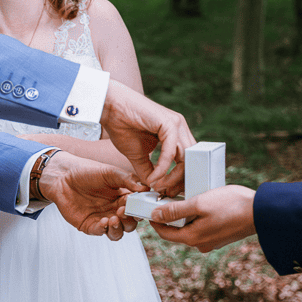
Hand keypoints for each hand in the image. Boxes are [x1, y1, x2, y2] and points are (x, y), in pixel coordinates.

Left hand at [38, 151, 143, 239]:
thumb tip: (145, 188)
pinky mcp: (90, 225)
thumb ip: (128, 179)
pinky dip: (104, 229)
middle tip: (123, 212)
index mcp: (123, 197)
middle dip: (129, 220)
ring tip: (114, 219)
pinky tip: (103, 221)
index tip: (138, 206)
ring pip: (118, 233)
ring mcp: (103, 219)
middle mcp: (114, 210)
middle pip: (130, 224)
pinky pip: (101, 232)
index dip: (139, 209)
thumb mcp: (110, 172)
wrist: (63, 177)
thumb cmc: (87, 171)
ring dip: (119, 229)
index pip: (137, 208)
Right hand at [100, 81, 195, 195]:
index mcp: (175, 133)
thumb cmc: (122, 126)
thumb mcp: (138, 155)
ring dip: (172, 176)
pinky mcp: (169, 123)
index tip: (168, 192)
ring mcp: (176, 124)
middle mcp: (179, 127)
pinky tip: (153, 176)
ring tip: (159, 186)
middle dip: (180, 180)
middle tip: (167, 193)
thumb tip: (154, 186)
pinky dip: (163, 167)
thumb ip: (148, 170)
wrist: (110, 108)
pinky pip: (171, 151)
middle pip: (191, 160)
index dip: (180, 178)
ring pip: (185, 157)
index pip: (188, 159)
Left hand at [147, 185, 256, 252]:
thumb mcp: (199, 203)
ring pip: (190, 227)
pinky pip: (202, 226)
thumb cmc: (231, 205)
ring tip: (186, 196)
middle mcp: (201, 244)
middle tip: (168, 196)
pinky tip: (203, 202)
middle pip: (177, 230)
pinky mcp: (221, 236)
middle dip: (170, 215)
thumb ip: (176, 210)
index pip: (164, 233)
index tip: (150, 205)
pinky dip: (198, 216)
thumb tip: (156, 215)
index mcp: (192, 238)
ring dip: (185, 214)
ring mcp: (212, 241)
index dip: (154, 219)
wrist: (261, 212)